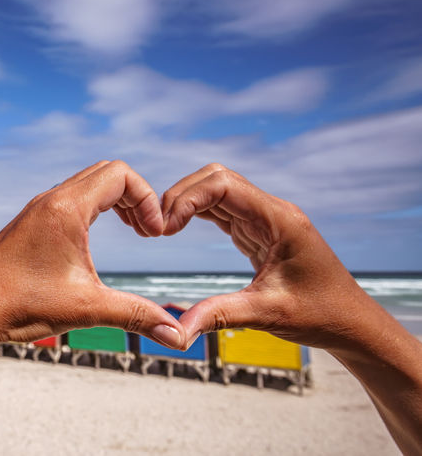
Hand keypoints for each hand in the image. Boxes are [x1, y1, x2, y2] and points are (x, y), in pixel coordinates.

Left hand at [0, 160, 184, 349]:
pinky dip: (93, 209)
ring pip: (86, 185)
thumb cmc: (22, 305)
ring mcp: (36, 210)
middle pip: (106, 173)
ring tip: (132, 232)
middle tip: (147, 231)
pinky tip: (94, 242)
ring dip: (114, 201)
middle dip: (135, 196)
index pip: (120, 174)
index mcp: (66, 208)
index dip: (147, 199)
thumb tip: (179, 337)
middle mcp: (50, 200)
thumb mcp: (87, 308)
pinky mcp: (28, 223)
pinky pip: (69, 199)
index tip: (154, 235)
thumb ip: (137, 316)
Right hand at [159, 163, 370, 350]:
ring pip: (217, 191)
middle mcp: (273, 211)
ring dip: (187, 203)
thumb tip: (177, 330)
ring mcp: (266, 219)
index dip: (187, 199)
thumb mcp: (267, 314)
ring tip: (162, 228)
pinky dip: (198, 214)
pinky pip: (223, 210)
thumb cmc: (321, 315)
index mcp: (279, 219)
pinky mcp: (260, 232)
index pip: (223, 185)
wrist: (351, 323)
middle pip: (216, 179)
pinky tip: (178, 229)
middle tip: (157, 227)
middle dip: (181, 195)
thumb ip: (219, 316)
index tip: (164, 229)